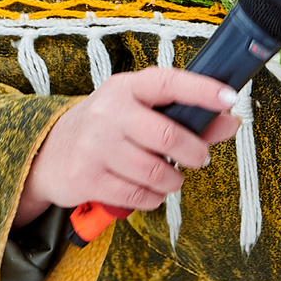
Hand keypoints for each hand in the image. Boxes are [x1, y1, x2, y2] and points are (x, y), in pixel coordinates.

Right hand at [14, 66, 239, 227]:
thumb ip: (188, 117)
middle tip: (200, 157)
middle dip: (194, 151)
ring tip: (170, 176)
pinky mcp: (89, 178)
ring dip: (174, 180)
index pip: (167, 82)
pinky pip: (139, 196)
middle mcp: (109, 113)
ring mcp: (96, 146)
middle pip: (167, 135)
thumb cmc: (107, 129)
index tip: (229, 98)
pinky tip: (148, 190)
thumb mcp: (140, 111)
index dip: (201, 90)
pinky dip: (154, 198)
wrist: (49, 153)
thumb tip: (231, 120)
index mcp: (126, 88)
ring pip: (155, 172)